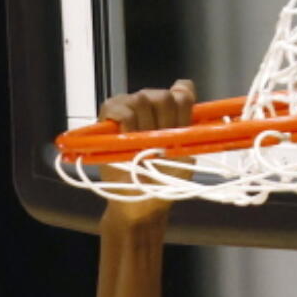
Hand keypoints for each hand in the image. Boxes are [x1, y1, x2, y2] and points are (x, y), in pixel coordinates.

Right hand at [95, 79, 196, 224]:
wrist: (142, 205)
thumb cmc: (164, 182)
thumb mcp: (185, 155)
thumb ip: (189, 125)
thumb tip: (186, 92)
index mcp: (171, 114)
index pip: (182, 91)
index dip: (183, 105)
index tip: (180, 128)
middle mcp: (151, 106)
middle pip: (162, 95)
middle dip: (164, 121)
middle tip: (158, 145)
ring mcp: (128, 109)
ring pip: (141, 99)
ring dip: (144, 126)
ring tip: (141, 148)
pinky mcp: (108, 117)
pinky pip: (119, 109)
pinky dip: (126, 124)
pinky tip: (129, 140)